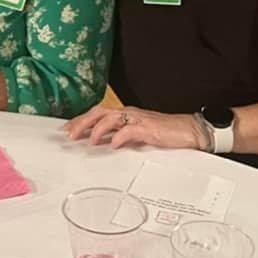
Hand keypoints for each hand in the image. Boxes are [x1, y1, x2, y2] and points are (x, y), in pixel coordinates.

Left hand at [63, 106, 208, 150]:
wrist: (190, 130)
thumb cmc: (165, 132)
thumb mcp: (138, 135)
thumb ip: (121, 136)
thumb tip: (102, 143)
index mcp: (126, 114)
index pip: (98, 113)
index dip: (81, 120)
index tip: (67, 129)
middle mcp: (129, 113)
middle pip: (100, 112)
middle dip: (83, 122)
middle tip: (70, 135)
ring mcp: (139, 120)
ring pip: (112, 118)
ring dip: (97, 129)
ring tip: (88, 141)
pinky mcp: (149, 129)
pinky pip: (130, 130)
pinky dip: (119, 137)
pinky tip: (112, 145)